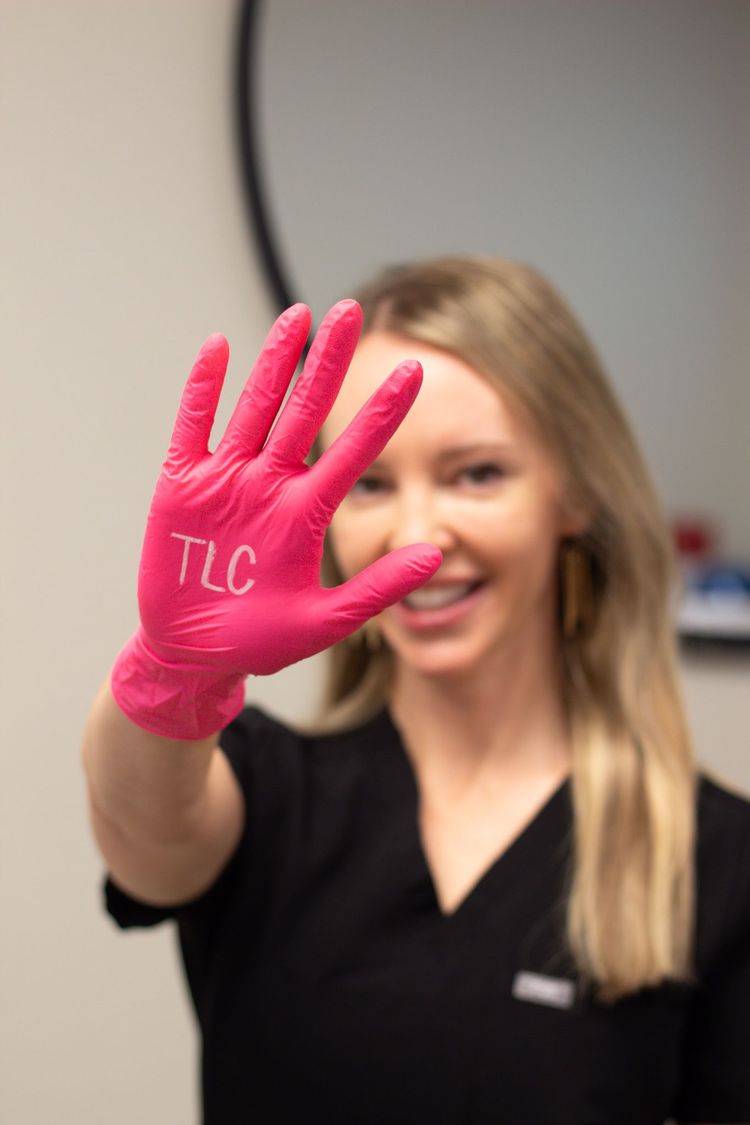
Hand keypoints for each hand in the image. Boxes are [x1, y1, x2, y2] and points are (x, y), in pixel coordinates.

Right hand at [111, 300, 441, 737]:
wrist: (195, 655)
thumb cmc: (259, 641)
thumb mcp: (324, 621)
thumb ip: (377, 591)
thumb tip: (435, 555)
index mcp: (305, 512)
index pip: (354, 451)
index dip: (382, 411)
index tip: (416, 371)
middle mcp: (270, 486)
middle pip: (304, 411)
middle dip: (327, 363)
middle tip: (352, 311)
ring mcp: (225, 481)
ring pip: (254, 408)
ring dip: (274, 362)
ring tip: (299, 315)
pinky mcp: (181, 486)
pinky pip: (193, 427)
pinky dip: (204, 389)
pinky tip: (220, 348)